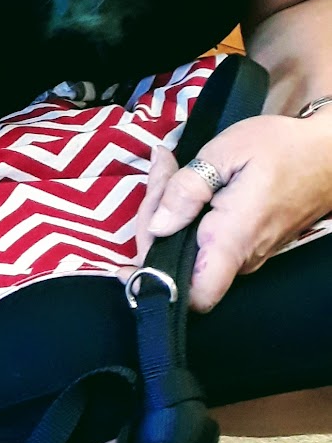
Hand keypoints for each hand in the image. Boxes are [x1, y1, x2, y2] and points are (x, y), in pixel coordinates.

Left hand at [142, 112, 331, 310]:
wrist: (330, 152)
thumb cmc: (282, 147)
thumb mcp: (227, 152)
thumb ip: (187, 189)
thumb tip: (158, 225)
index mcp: (233, 239)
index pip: (192, 295)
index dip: (155, 282)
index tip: (131, 253)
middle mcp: (242, 258)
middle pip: (178, 264)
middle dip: (153, 221)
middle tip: (159, 170)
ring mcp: (248, 254)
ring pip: (189, 249)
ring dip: (167, 212)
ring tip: (167, 168)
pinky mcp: (250, 244)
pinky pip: (207, 240)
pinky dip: (188, 214)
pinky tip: (183, 180)